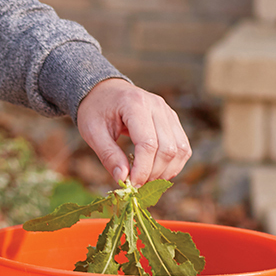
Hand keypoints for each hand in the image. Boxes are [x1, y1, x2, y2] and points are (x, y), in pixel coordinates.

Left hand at [76, 78, 191, 185]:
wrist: (104, 90)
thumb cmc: (96, 110)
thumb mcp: (93, 132)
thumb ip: (108, 156)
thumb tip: (123, 180)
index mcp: (135, 104)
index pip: (148, 144)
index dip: (142, 170)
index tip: (131, 185)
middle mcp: (157, 106)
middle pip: (168, 149)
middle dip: (153, 173)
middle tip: (136, 185)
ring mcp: (168, 112)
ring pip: (180, 150)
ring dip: (166, 171)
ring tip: (146, 180)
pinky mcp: (172, 121)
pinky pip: (182, 148)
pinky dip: (173, 165)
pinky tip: (156, 172)